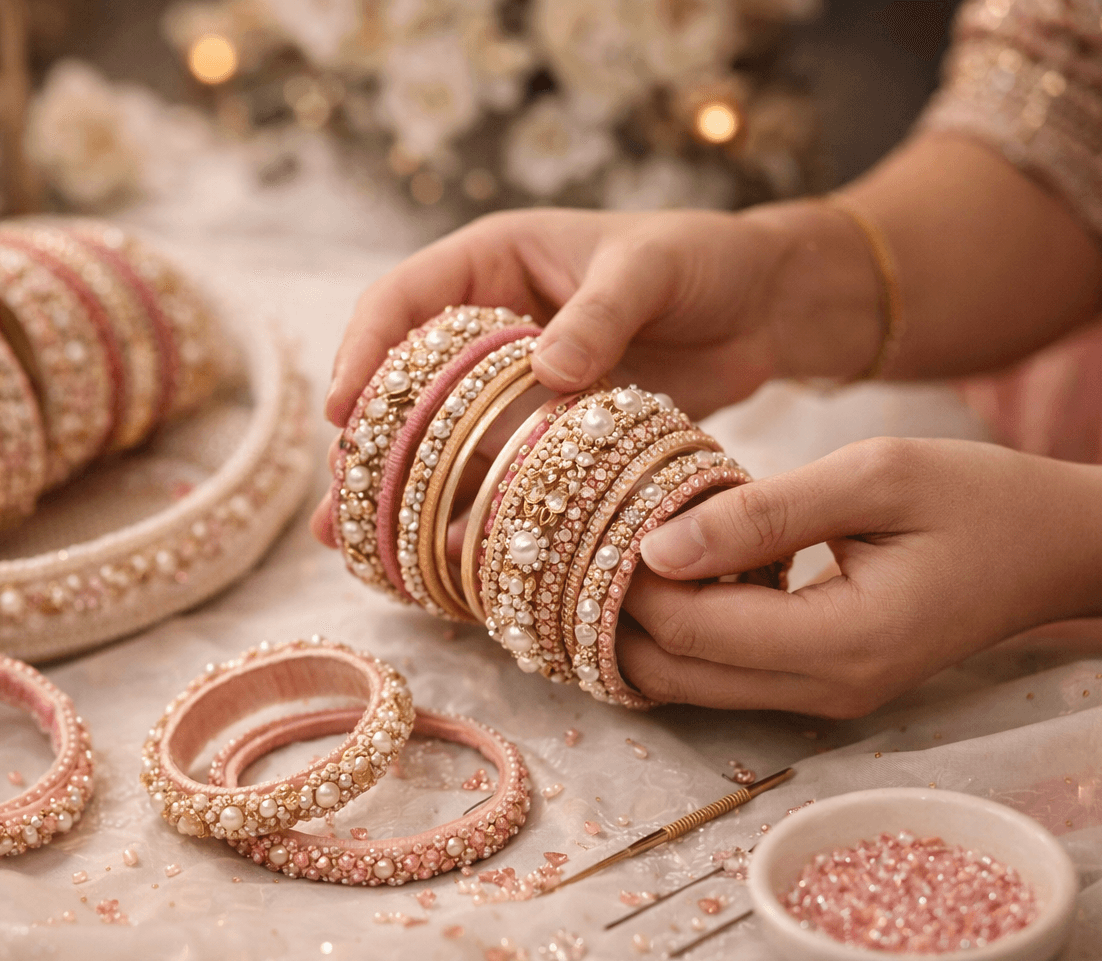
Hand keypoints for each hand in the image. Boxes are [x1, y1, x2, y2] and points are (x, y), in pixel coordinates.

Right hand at [312, 204, 881, 544]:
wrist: (763, 305)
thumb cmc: (702, 260)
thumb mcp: (650, 269)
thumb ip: (599, 314)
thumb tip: (546, 371)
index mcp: (492, 262)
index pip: (401, 301)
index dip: (364, 353)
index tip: (343, 411)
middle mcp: (488, 326)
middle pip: (404, 385)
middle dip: (365, 444)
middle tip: (338, 503)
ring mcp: (514, 386)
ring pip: (439, 440)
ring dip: (399, 491)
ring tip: (358, 548)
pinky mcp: (546, 433)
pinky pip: (494, 473)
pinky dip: (467, 512)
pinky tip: (439, 559)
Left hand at [618, 437, 1101, 716]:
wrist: (1057, 549)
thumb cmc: (977, 498)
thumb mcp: (873, 478)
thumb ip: (762, 513)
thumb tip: (654, 546)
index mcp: (844, 641)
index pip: (692, 632)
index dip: (626, 582)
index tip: (597, 516)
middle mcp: (827, 691)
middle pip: (674, 675)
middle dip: (614, 612)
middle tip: (588, 535)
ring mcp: (824, 700)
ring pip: (688, 687)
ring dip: (641, 628)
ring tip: (618, 549)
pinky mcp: (821, 688)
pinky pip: (721, 678)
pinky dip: (680, 634)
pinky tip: (671, 574)